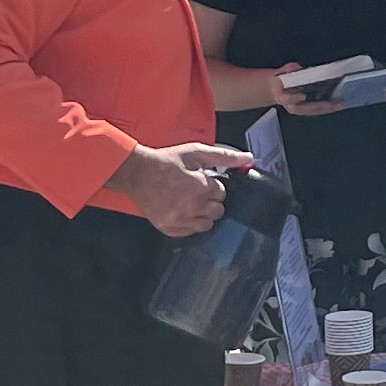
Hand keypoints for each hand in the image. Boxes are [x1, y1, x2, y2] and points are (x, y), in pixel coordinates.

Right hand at [112, 143, 251, 238]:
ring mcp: (180, 220)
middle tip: (196, 191)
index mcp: (200, 187)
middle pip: (218, 211)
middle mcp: (192, 207)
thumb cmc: (166, 161)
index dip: (213, 186)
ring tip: (190, 202)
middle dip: (211, 201)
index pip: (222, 194)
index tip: (201, 181)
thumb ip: (225, 157)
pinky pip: (190, 232)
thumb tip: (249, 159)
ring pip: (207, 225)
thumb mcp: (196, 153)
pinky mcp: (169, 228)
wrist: (136, 173)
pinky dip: (189, 223)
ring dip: (203, 214)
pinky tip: (181, 211)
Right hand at [274, 64, 340, 113]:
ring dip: (328, 109)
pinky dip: (328, 108)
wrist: (276, 90)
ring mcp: (300, 109)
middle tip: (333, 103)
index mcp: (283, 96)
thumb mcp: (281, 72)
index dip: (295, 98)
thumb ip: (288, 69)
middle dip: (321, 106)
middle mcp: (292, 105)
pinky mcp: (306, 110)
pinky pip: (318, 111)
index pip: (288, 99)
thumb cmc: (279, 81)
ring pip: (314, 111)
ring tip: (340, 104)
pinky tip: (337, 105)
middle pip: (307, 108)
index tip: (302, 96)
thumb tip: (296, 68)